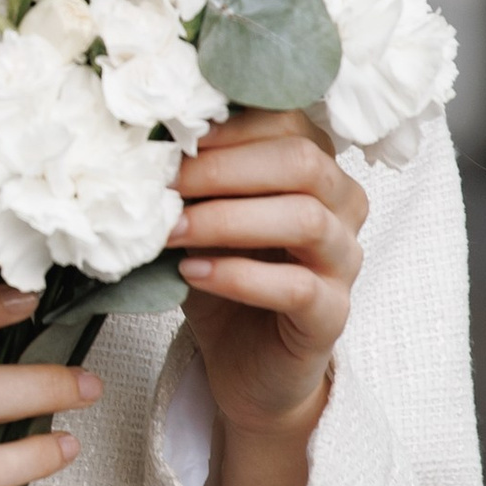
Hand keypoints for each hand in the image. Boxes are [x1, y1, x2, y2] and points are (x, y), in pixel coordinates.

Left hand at [172, 108, 366, 485]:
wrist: (245, 364)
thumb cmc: (222, 276)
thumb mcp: (202, 217)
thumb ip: (191, 180)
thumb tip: (140, 141)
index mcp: (316, 169)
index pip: (289, 121)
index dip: (228, 127)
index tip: (170, 138)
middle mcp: (343, 206)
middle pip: (303, 162)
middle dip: (223, 169)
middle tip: (163, 184)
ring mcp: (345, 261)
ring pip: (306, 220)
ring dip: (227, 219)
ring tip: (172, 231)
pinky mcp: (332, 315)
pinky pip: (297, 286)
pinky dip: (239, 276)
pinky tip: (194, 273)